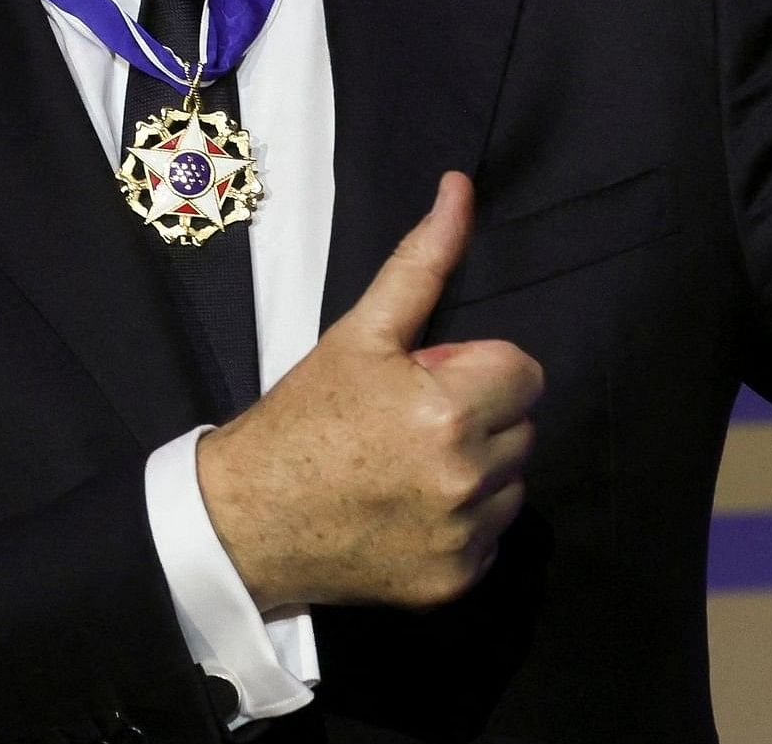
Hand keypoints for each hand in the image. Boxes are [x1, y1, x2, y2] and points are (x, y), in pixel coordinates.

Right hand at [195, 171, 543, 610]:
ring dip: (478, 471)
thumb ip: (422, 261)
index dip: (478, 369)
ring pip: (514, 484)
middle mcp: (465, 479)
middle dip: (481, 415)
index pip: (525, 372)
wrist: (246, 520)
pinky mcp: (454, 582)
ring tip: (410, 466)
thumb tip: (460, 188)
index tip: (429, 380)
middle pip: (523, 427)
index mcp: (449, 411)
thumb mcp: (360, 332)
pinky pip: (492, 537)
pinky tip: (408, 510)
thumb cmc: (302, 416)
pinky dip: (462, 525)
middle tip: (412, 422)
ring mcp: (461, 538)